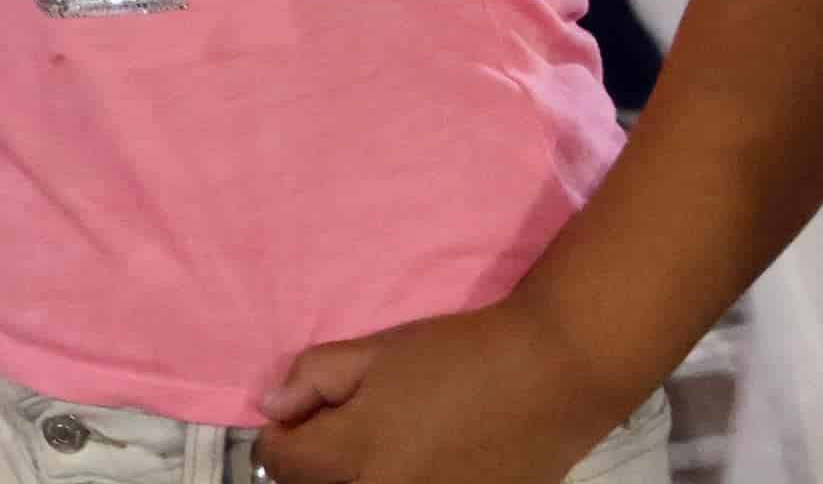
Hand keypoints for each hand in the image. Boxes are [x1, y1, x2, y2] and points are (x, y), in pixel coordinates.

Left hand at [258, 301, 615, 482]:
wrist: (548, 380)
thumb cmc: (459, 355)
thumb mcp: (378, 351)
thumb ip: (315, 379)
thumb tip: (273, 409)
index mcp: (356, 455)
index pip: (280, 464)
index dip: (281, 436)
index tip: (299, 419)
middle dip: (317, 466)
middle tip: (343, 430)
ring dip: (360, 477)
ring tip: (390, 444)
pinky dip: (403, 481)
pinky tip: (425, 460)